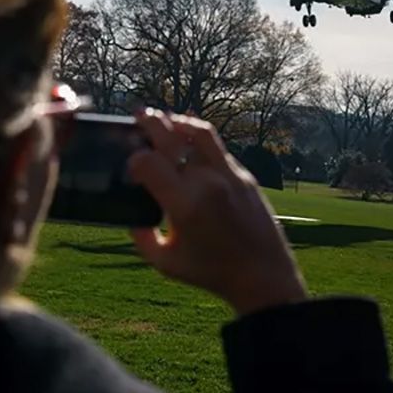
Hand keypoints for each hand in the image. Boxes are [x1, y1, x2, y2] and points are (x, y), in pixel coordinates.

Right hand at [127, 110, 307, 315]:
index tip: (130, 169)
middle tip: (138, 116)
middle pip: (171, 137)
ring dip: (178, 121)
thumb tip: (131, 216)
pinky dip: (198, 139)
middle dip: (150, 122)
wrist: (263, 275)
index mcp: (184, 205)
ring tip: (165, 119)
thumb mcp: (165, 263)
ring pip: (199, 132)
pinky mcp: (244, 176)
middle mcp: (206, 184)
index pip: (148, 162)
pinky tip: (188, 140)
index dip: (133, 161)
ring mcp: (229, 176)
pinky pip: (217, 147)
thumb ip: (141, 238)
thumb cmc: (211, 272)